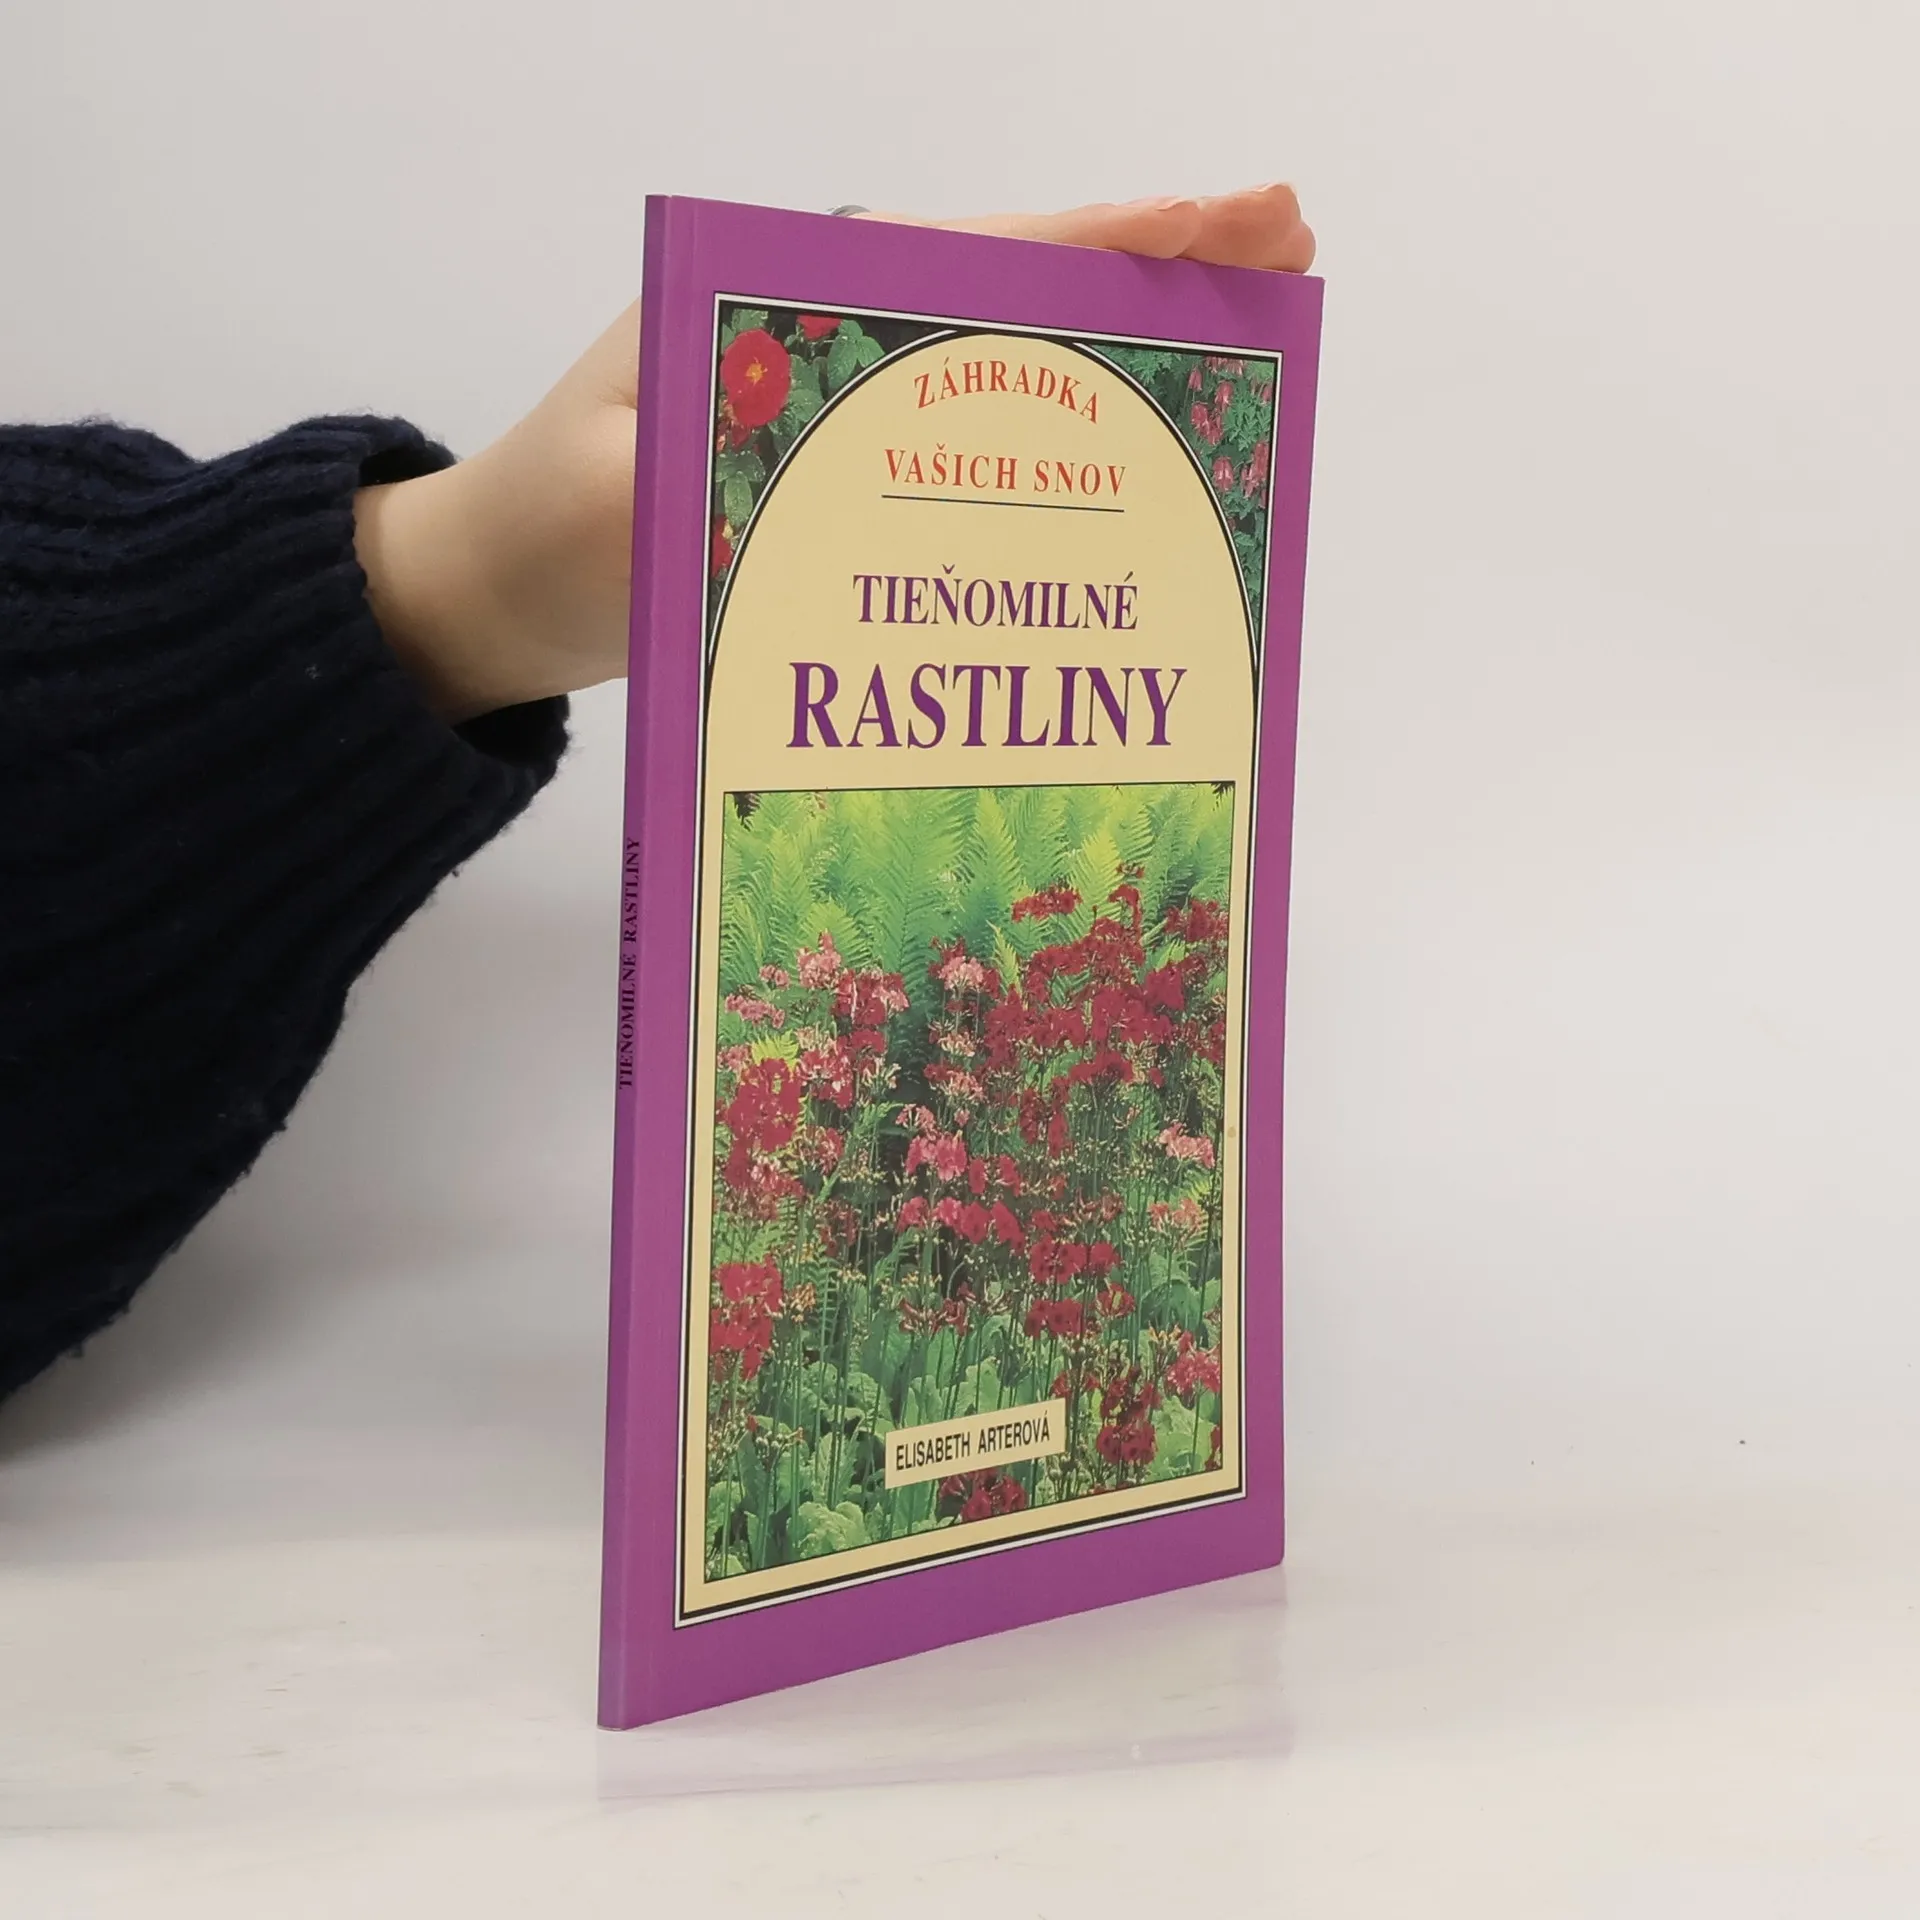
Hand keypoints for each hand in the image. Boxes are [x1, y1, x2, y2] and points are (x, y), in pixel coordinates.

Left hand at [356, 186, 1313, 720]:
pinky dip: (1061, 443)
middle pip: (1027, 289)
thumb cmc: (546, 530)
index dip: (1119, 237)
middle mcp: (841, 339)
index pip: (984, 254)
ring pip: (1015, 363)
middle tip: (1293, 250)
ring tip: (1252, 333)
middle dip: (1160, 266)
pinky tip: (1131, 461)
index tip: (1239, 215)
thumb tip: (784, 475)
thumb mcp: (602, 500)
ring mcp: (851, 407)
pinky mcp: (849, 474)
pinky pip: (978, 448)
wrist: (501, 587)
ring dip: (1128, 348)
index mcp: (795, 304)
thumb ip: (676, 478)